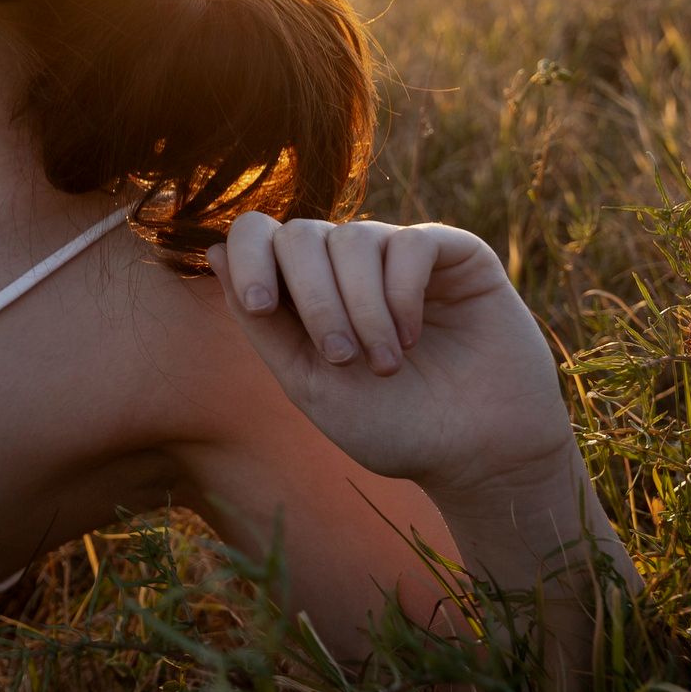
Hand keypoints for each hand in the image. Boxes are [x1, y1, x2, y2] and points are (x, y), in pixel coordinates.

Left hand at [206, 214, 576, 502]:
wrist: (476, 457)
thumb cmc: (391, 426)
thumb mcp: (309, 383)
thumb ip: (262, 323)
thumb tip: (213, 249)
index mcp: (305, 290)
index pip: (260, 236)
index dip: (250, 257)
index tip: (260, 306)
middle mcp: (349, 264)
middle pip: (302, 234)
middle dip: (314, 298)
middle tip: (341, 359)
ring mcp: (401, 255)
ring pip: (353, 239)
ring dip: (362, 306)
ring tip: (385, 363)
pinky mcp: (455, 256)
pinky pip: (411, 243)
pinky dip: (402, 291)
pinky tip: (414, 336)